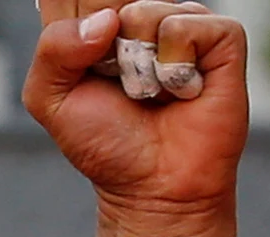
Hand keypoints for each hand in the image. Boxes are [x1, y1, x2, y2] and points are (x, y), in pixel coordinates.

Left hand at [23, 0, 247, 236]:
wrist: (151, 186)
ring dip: (134, 65)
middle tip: (111, 81)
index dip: (75, 13)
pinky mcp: (219, 37)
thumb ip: (53, 49)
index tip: (83, 55)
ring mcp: (179, 23)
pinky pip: (182, 26)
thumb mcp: (50, 100)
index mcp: (93, 26)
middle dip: (99, 45)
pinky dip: (171, 66)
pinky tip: (178, 91)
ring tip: (148, 93)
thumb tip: (108, 19)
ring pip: (140, 10)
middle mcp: (138, 16)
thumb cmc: (104, 142)